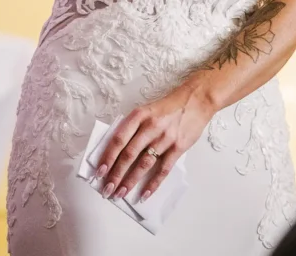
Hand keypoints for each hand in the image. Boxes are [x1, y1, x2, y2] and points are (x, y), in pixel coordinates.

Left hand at [96, 81, 213, 202]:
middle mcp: (150, 126)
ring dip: (131, 181)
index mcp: (139, 115)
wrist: (196, 100)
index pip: (119, 139)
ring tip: (121, 193)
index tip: (99, 171)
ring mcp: (165, 138)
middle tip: (107, 189)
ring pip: (144, 164)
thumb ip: (133, 127)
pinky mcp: (178, 147)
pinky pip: (163, 169)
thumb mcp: (146, 110)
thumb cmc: (168, 107)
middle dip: (116, 174)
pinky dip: (153, 183)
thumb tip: (116, 149)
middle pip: (129, 154)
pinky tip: (145, 194)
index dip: (108, 156)